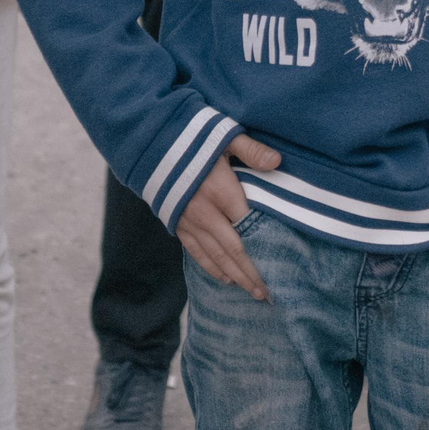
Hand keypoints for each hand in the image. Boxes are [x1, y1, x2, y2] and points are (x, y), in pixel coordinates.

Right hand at [177, 135, 282, 298]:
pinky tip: (225, 279)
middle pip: (233, 250)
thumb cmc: (191, 136)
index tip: (280, 268)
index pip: (248, 228)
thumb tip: (278, 162)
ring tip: (253, 292)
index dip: (264, 250)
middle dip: (252, 274)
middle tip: (269, 294)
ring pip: (215, 256)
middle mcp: (204, 212)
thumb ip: (251, 150)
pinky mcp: (176, 223)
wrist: (148, 141)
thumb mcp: (224, 135)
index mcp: (220, 191)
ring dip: (235, 276)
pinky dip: (211, 267)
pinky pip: (195, 252)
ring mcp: (188, 221)